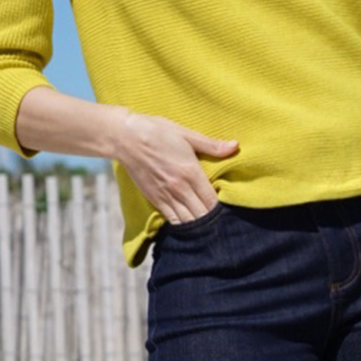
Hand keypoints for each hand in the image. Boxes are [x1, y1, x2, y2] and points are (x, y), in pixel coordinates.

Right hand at [113, 110, 238, 223]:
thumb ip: (212, 145)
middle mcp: (179, 188)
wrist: (125, 138)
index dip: (223, 209)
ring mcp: (166, 196)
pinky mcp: (155, 200)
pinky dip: (183, 225)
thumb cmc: (157, 132)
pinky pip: (172, 219)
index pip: (212, 201)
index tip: (230, 210)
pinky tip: (190, 227)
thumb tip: (235, 146)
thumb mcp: (186, 134)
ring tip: (209, 228)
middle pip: (202, 214)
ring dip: (199, 226)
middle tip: (223, 223)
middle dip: (213, 220)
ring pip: (188, 221)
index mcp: (191, 172)